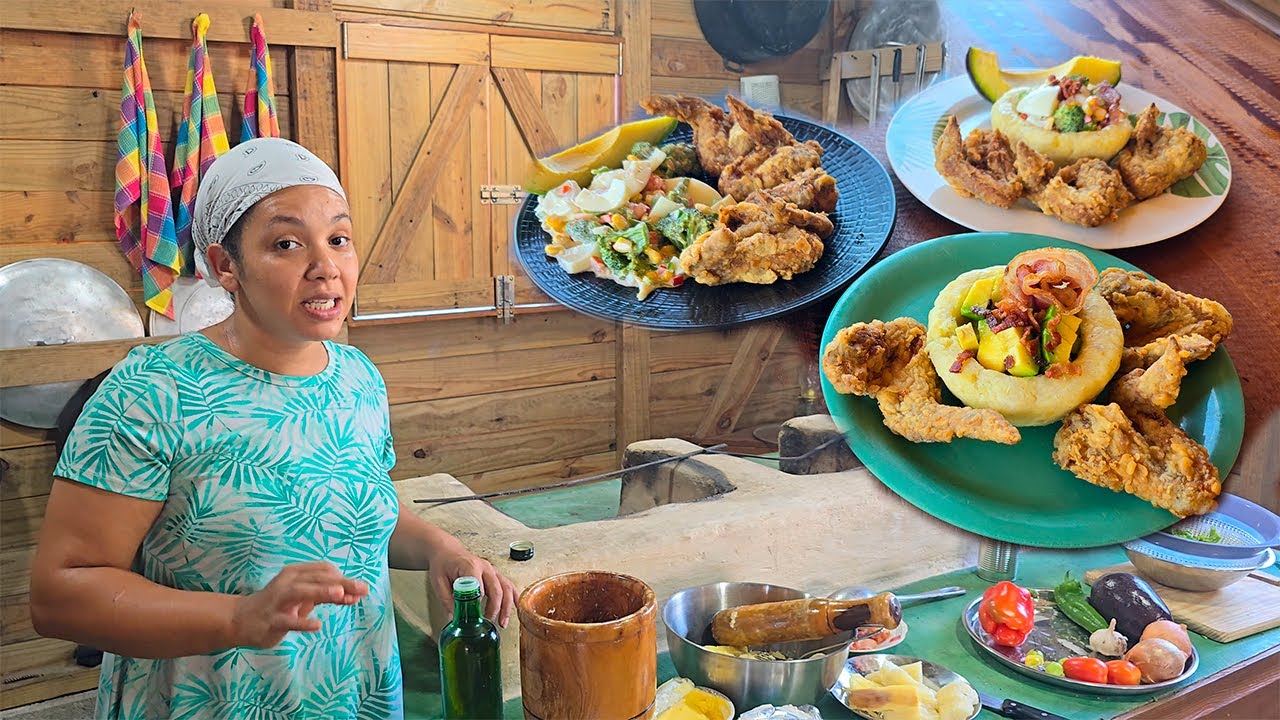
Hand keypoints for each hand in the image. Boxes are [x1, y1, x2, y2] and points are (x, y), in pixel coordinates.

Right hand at [231, 562, 367, 647]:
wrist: (240, 619)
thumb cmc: (277, 606)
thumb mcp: (303, 598)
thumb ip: (326, 595)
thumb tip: (353, 594)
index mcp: (296, 574)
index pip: (324, 571)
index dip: (344, 579)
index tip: (360, 590)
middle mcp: (287, 583)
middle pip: (317, 579)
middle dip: (341, 583)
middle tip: (362, 589)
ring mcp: (278, 601)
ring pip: (301, 592)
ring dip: (321, 592)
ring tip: (341, 595)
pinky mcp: (271, 620)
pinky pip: (288, 620)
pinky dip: (303, 622)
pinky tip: (317, 625)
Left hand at [429, 550, 517, 627]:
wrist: (448, 552)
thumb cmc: (443, 564)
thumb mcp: (438, 581)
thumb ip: (446, 599)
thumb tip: (454, 618)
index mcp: (469, 566)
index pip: (478, 586)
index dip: (478, 602)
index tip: (475, 616)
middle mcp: (484, 567)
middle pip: (496, 589)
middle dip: (495, 608)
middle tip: (488, 622)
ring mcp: (492, 570)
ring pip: (506, 587)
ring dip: (507, 606)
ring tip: (503, 622)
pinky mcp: (494, 574)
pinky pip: (508, 585)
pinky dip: (514, 597)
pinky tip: (516, 608)